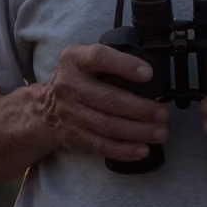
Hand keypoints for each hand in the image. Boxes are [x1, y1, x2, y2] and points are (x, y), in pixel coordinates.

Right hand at [38, 44, 169, 161]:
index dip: (124, 65)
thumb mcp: (83, 59)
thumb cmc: (76, 79)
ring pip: (107, 125)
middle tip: (163, 113)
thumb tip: (150, 72)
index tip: (149, 73)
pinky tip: (142, 149)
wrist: (43, 109)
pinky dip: (124, 149)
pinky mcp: (73, 135)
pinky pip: (101, 145)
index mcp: (74, 59)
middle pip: (108, 99)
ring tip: (160, 132)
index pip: (99, 57)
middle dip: (140, 109)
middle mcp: (69, 85)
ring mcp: (69, 113)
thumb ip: (109, 60)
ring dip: (138, 131)